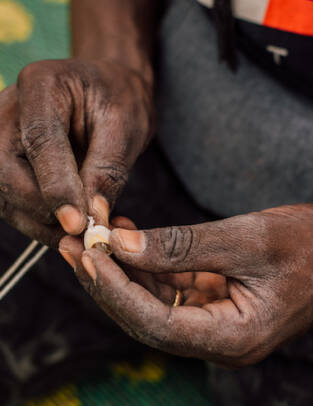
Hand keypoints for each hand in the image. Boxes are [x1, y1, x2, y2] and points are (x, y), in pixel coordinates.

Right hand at [0, 58, 153, 245]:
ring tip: (91, 235)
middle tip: (89, 236)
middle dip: (47, 213)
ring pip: (8, 198)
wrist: (108, 94)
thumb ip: (107, 171)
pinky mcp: (7, 167)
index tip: (78, 223)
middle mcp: (8, 112)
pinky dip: (46, 226)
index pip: (39, 141)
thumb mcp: (125, 127)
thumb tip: (91, 217)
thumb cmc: (119, 101)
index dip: (57, 187)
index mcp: (41, 86)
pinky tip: (78, 231)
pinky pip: (17, 206)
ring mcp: (1, 140)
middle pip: (9, 174)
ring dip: (47, 227)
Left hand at [61, 204, 312, 367]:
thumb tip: (122, 244)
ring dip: (123, 270)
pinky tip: (127, 236)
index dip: (118, 291)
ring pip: (154, 302)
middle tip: (75, 246)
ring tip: (93, 235)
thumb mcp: (248, 239)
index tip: (89, 256)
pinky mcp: (215, 302)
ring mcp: (217, 322)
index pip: (158, 324)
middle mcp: (221, 339)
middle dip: (109, 282)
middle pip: (148, 318)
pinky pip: (171, 287)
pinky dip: (147, 263)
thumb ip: (183, 246)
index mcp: (236, 338)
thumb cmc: (312, 245)